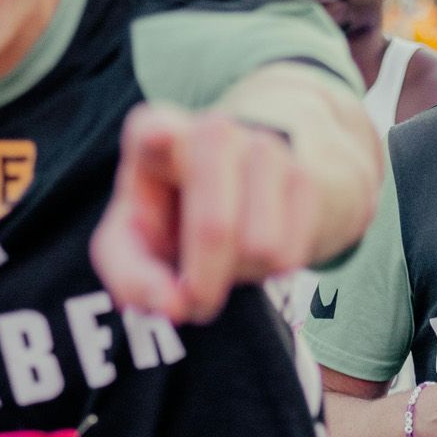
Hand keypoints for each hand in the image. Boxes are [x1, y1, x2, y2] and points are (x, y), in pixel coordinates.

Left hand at [90, 104, 316, 323]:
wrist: (245, 187)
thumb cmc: (171, 217)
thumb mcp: (133, 245)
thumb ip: (134, 280)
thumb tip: (174, 306)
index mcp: (154, 136)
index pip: (153, 129)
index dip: (158, 136)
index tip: (159, 136)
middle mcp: (212, 132)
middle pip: (215, 227)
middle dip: (204, 282)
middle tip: (196, 300)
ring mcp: (264, 148)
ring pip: (260, 248)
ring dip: (241, 276)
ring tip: (226, 259)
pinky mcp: (303, 175)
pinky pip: (289, 255)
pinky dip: (270, 271)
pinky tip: (255, 250)